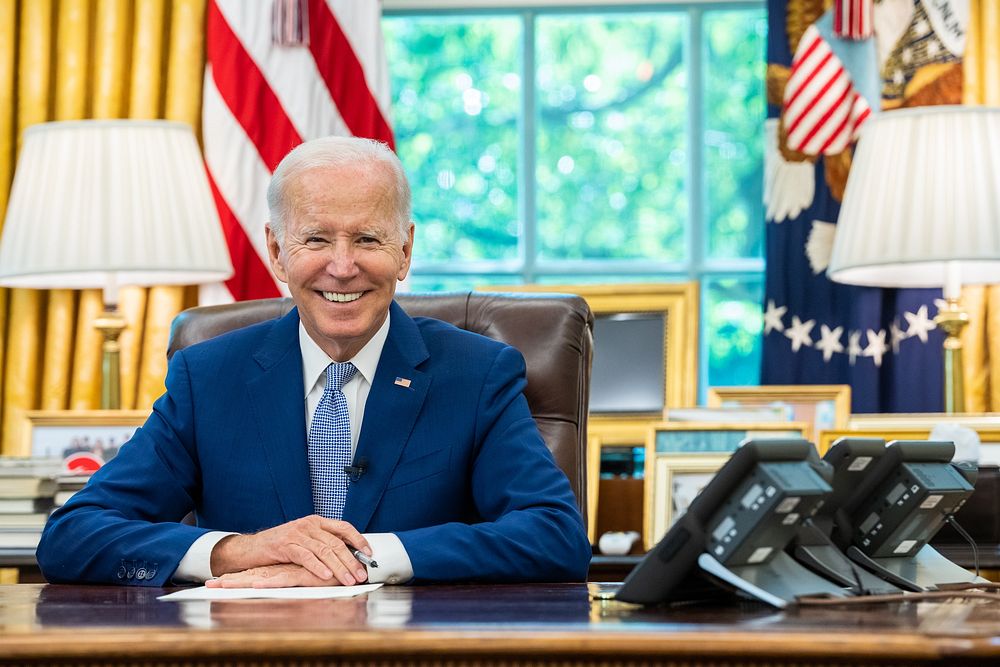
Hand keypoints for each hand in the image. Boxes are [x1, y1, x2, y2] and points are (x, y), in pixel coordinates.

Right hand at [210, 515, 370, 585]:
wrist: (252, 547)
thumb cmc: (281, 546)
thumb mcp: (305, 540)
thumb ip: (323, 544)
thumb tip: (349, 557)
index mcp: (316, 521)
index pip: (343, 527)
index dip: (358, 540)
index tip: (369, 554)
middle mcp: (308, 524)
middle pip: (336, 542)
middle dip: (351, 560)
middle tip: (361, 574)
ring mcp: (297, 534)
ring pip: (324, 550)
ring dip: (339, 567)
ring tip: (348, 579)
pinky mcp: (285, 545)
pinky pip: (305, 556)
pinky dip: (317, 567)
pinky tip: (326, 576)